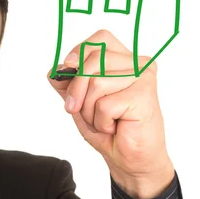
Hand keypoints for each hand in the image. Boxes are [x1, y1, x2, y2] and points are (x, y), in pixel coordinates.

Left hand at [47, 29, 173, 190]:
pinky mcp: (144, 96)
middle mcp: (138, 64)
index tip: (68, 68)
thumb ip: (68, 83)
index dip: (79, 52)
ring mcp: (143, 78)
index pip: (100, 39)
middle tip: (80, 110)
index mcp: (125, 60)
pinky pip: (105, 104)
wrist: (130, 159)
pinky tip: (116, 127)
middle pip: (93, 61)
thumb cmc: (111, 129)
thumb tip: (54, 71)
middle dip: (78, 90)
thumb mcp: (81, 102)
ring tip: (105, 121)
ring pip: (96, 83)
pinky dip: (102, 122)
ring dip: (90, 111)